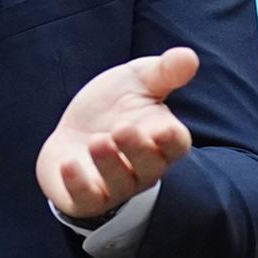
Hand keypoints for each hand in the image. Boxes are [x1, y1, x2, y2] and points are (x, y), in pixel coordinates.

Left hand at [38, 50, 201, 222]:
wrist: (74, 133)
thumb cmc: (114, 107)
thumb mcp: (138, 81)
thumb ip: (164, 71)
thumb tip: (189, 56)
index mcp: (161, 140)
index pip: (176, 145)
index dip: (171, 139)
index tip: (163, 129)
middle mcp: (144, 169)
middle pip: (150, 166)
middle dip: (137, 149)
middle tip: (121, 128)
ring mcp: (116, 186)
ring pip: (121, 184)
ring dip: (109, 164)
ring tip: (96, 141)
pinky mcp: (87, 199)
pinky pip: (87, 200)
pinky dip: (78, 185)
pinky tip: (68, 164)